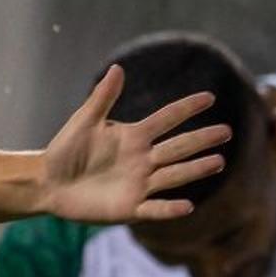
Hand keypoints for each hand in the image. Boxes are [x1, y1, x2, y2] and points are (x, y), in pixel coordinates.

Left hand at [40, 66, 229, 223]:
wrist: (48, 183)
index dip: (186, 108)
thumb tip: (118, 68)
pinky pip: (154, 208)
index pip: (166, 119)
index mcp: (134, 136)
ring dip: (194, 169)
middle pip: (178, 147)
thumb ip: (102, 98)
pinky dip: (169, 208)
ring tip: (218, 161)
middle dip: (201, 140)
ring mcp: (139, 184)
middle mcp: (143, 159)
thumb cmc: (66, 150)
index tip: (209, 97)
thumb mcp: (84, 122)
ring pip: (173, 175)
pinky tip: (187, 205)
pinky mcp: (130, 207)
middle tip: (226, 131)